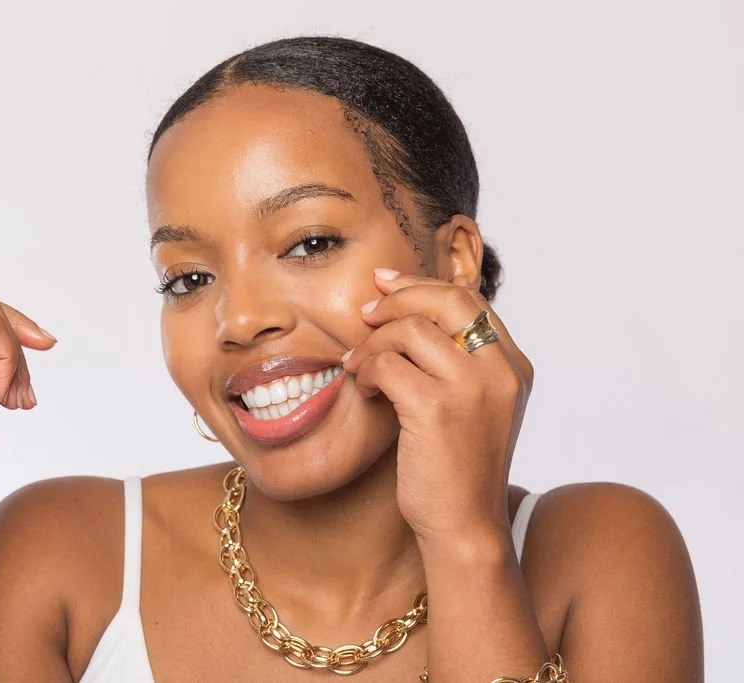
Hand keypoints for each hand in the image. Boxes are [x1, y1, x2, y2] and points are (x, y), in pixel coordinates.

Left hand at [340, 270, 532, 542]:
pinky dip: (368, 372)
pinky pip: (388, 364)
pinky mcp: (437, 409)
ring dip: (374, 343)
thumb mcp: (475, 407)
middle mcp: (501, 371)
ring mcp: (472, 388)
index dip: (423, 286)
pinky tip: (367, 391)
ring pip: (410, 329)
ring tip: (360, 367)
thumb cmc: (460, 469)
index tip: (388, 284)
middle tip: (367, 311)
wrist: (466, 528)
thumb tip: (411, 314)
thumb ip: (459, 363)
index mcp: (513, 367)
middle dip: (398, 297)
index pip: (469, 301)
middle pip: (445, 299)